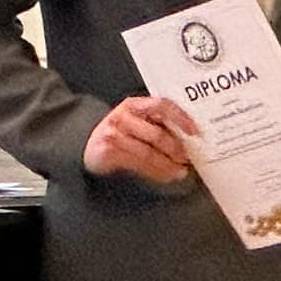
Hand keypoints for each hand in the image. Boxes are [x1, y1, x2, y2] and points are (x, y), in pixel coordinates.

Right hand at [82, 95, 198, 183]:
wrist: (86, 144)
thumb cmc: (118, 132)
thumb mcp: (135, 121)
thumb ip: (156, 123)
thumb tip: (187, 136)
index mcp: (134, 105)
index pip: (162, 105)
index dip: (180, 118)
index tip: (194, 131)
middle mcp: (123, 116)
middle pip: (157, 134)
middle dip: (176, 149)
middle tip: (187, 158)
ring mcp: (114, 134)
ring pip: (148, 152)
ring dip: (167, 165)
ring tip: (179, 171)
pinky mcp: (108, 151)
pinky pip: (138, 164)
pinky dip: (154, 172)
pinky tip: (164, 175)